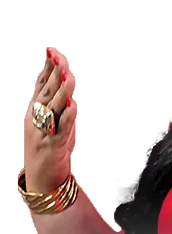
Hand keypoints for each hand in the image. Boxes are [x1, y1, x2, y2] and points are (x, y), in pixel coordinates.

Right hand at [23, 47, 77, 192]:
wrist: (41, 182)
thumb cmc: (46, 153)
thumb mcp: (48, 126)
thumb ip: (56, 108)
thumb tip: (66, 88)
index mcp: (35, 114)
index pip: (41, 86)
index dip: (47, 69)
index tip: (53, 51)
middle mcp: (37, 121)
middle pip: (47, 93)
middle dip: (54, 74)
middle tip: (60, 56)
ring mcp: (44, 134)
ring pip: (53, 109)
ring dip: (62, 92)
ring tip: (69, 76)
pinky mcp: (53, 148)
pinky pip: (61, 131)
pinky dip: (67, 119)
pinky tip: (73, 107)